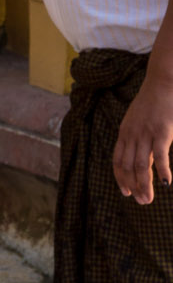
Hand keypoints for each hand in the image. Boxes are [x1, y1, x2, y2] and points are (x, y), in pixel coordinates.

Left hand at [114, 64, 172, 202]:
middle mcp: (132, 135)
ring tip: (149, 199)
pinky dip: (161, 171)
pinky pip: (159, 156)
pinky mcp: (161, 132)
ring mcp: (145, 134)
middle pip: (128, 167)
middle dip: (133, 186)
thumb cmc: (153, 100)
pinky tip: (165, 183)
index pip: (117, 161)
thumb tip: (139, 152)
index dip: (120, 178)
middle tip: (141, 201)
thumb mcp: (137, 118)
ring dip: (144, 185)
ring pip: (141, 166)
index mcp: (124, 132)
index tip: (126, 192)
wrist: (162, 81)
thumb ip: (135, 135)